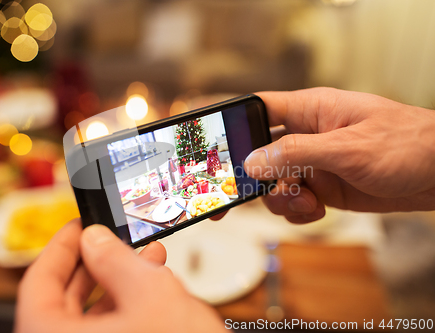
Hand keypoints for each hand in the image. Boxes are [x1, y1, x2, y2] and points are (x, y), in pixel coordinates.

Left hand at [15, 220, 225, 332]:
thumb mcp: (151, 296)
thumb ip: (115, 260)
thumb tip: (94, 239)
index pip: (37, 286)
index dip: (57, 249)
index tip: (75, 227)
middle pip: (62, 303)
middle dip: (92, 264)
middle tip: (108, 238)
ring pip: (90, 320)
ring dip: (116, 283)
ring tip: (144, 256)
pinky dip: (128, 307)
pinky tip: (152, 285)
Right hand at [243, 88, 434, 222]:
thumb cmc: (406, 144)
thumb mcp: (347, 148)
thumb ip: (295, 154)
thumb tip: (252, 164)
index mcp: (310, 111)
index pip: (260, 109)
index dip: (234, 124)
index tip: (214, 147)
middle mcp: (307, 137)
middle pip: (259, 153)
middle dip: (248, 175)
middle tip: (233, 194)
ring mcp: (314, 164)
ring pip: (273, 184)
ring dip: (279, 199)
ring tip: (305, 202)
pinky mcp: (323, 189)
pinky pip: (294, 202)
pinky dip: (297, 211)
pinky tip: (315, 210)